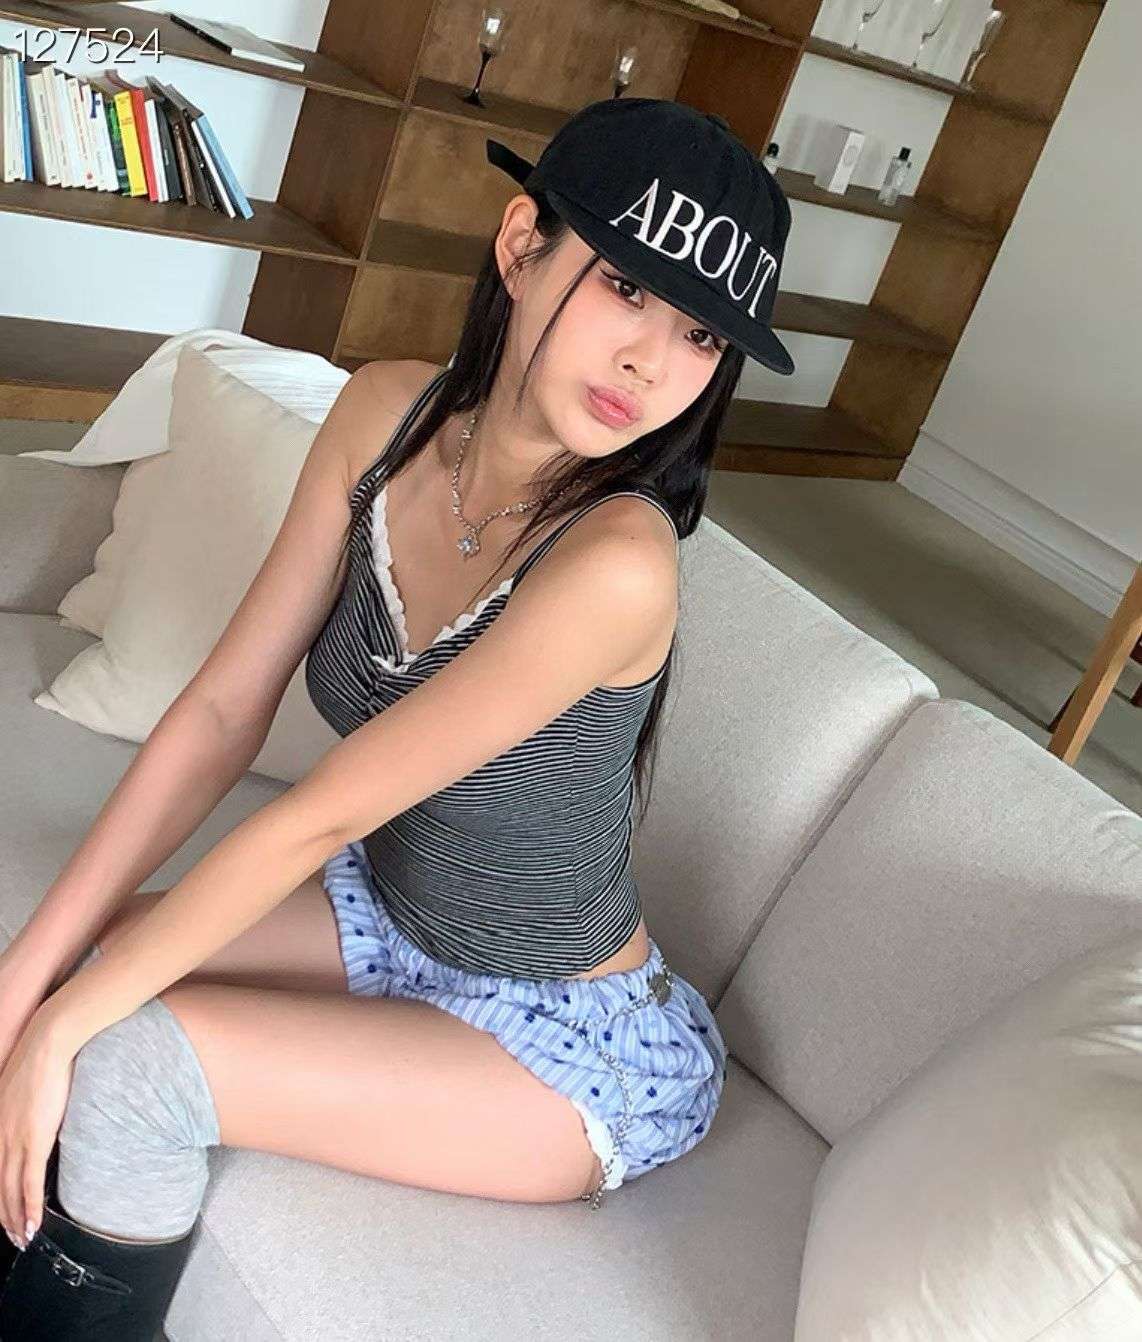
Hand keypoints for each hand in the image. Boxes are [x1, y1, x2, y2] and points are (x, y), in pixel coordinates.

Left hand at [0, 1011, 74, 1250]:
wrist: (48, 1043)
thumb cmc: (40, 1057)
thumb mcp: (20, 1088)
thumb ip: (20, 1109)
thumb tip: (30, 1119)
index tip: (4, 1215)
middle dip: (3, 1216)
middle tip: (14, 1236)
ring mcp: (12, 1140)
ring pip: (9, 1192)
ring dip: (15, 1219)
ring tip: (23, 1237)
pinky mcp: (32, 1139)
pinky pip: (29, 1183)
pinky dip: (30, 1207)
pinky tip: (33, 1224)